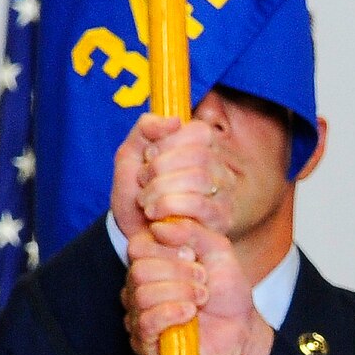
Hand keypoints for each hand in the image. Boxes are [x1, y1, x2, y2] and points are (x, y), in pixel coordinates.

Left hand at [110, 114, 234, 241]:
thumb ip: (145, 128)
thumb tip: (174, 121)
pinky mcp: (221, 220)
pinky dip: (169, 208)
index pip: (200, 132)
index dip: (168, 143)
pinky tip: (155, 217)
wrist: (131, 232)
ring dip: (162, 190)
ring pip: (200, 179)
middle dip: (161, 169)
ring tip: (146, 202)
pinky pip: (200, 205)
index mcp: (202, 149)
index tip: (148, 157)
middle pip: (199, 156)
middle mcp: (219, 170)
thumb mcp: (130, 154)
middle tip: (143, 183)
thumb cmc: (135, 192)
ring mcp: (224, 195)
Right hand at [124, 225, 273, 354]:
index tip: (194, 256)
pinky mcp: (143, 342)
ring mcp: (138, 315)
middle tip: (203, 282)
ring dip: (180, 294)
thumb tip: (158, 226)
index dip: (167, 250)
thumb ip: (191, 231)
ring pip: (142, 296)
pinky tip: (190, 315)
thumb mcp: (217, 250)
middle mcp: (138, 287)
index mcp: (151, 263)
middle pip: (138, 271)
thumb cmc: (227, 291)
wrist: (241, 329)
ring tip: (201, 299)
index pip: (137, 247)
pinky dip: (171, 314)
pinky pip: (146, 322)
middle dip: (178, 274)